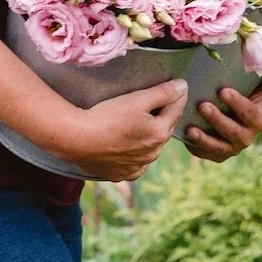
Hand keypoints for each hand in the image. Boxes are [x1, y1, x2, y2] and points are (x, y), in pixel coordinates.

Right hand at [45, 79, 188, 181]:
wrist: (77, 139)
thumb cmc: (107, 116)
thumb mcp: (137, 99)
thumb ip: (162, 93)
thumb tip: (183, 87)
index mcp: (159, 134)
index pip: (175, 111)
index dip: (176, 97)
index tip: (178, 87)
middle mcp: (152, 154)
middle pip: (163, 130)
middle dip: (162, 117)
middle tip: (155, 105)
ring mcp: (136, 167)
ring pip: (149, 149)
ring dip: (148, 138)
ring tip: (137, 126)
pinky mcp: (120, 175)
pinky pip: (134, 164)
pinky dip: (134, 155)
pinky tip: (125, 147)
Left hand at [182, 64, 261, 162]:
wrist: (231, 120)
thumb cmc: (244, 100)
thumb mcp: (256, 91)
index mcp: (257, 120)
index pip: (250, 113)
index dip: (237, 103)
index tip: (223, 91)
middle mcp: (246, 137)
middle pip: (233, 131)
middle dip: (218, 119)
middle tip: (203, 105)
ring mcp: (231, 149)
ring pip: (218, 146)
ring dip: (205, 138)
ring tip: (191, 128)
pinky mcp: (216, 155)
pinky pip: (205, 153)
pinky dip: (196, 146)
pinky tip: (186, 137)